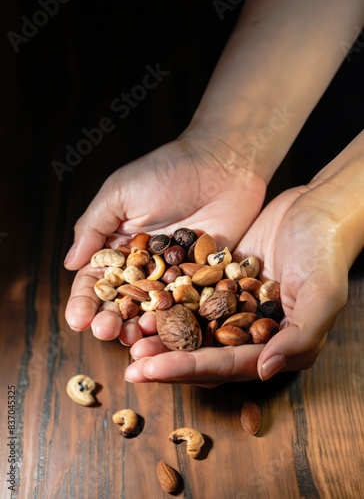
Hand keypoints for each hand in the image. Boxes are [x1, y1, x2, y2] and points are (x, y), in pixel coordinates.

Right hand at [64, 133, 266, 338]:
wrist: (221, 162)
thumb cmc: (165, 171)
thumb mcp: (119, 194)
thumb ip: (93, 228)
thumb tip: (69, 264)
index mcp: (120, 248)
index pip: (96, 281)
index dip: (85, 302)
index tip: (78, 320)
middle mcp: (146, 267)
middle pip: (124, 303)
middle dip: (110, 319)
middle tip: (106, 331)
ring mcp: (176, 275)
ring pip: (155, 311)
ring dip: (142, 328)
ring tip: (132, 338)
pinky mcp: (206, 278)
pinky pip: (191, 305)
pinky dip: (179, 321)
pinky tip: (168, 333)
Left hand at [125, 182, 348, 385]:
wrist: (316, 208)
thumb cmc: (326, 252)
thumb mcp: (322, 295)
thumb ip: (299, 337)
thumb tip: (264, 371)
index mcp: (276, 345)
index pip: (227, 365)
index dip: (188, 369)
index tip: (151, 370)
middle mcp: (251, 332)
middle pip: (204, 354)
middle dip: (167, 361)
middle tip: (132, 365)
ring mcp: (234, 307)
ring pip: (192, 328)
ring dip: (162, 335)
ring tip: (129, 337)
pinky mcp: (222, 282)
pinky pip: (190, 296)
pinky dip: (168, 303)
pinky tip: (143, 302)